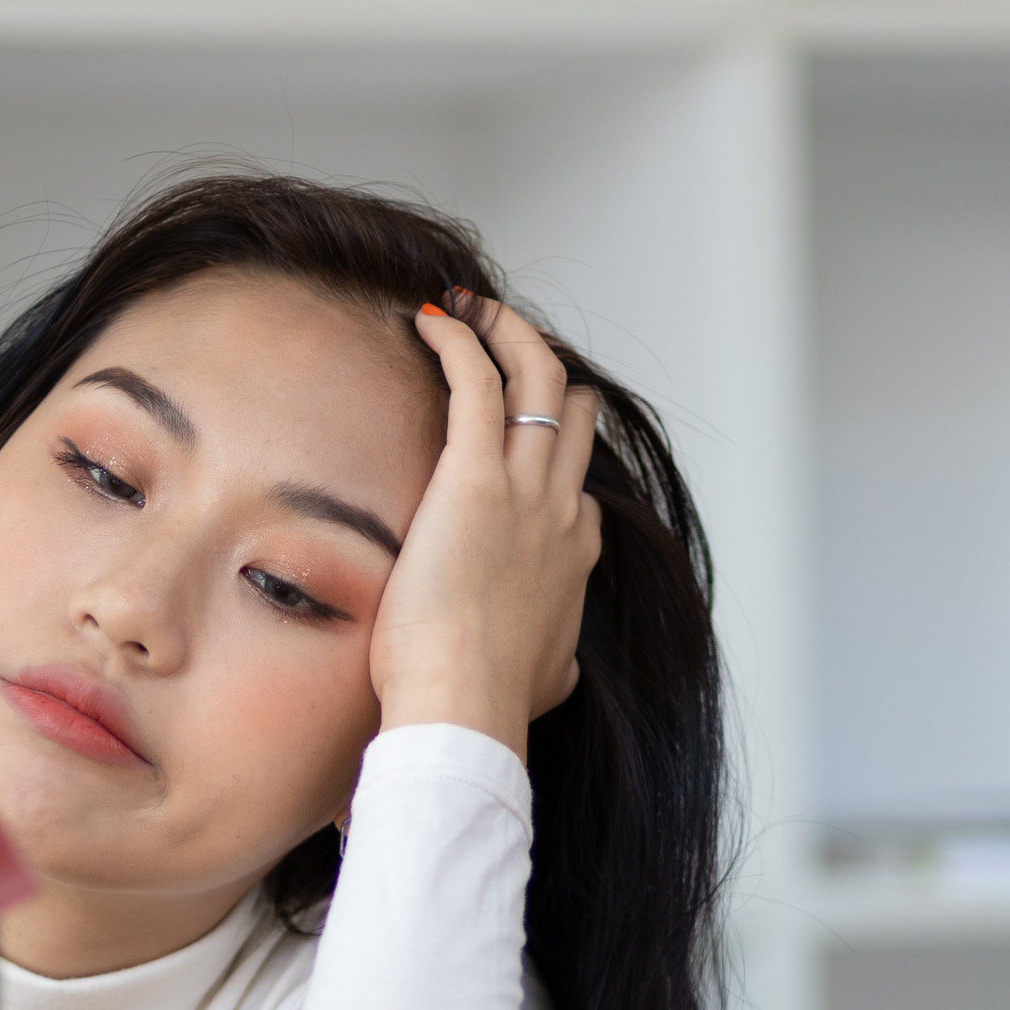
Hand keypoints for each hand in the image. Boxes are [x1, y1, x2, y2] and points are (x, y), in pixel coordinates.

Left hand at [372, 290, 601, 761]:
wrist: (467, 704)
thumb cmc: (492, 702)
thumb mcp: (546, 680)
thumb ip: (553, 661)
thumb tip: (558, 672)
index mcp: (573, 557)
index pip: (576, 484)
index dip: (552, 452)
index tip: (518, 438)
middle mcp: (560, 511)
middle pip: (571, 413)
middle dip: (540, 370)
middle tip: (501, 343)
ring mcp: (525, 488)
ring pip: (537, 378)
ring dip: (507, 333)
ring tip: (471, 305)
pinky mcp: (474, 476)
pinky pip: (477, 381)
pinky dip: (459, 339)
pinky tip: (433, 318)